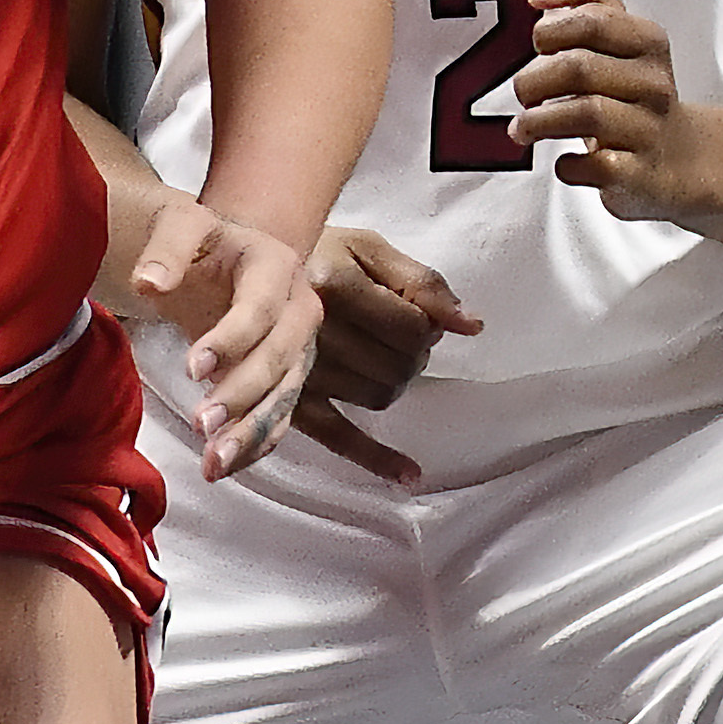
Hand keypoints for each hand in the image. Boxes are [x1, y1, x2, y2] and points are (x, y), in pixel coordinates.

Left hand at [118, 194, 322, 483]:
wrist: (221, 255)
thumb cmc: (197, 240)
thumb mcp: (178, 224)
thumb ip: (165, 247)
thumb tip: (148, 282)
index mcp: (275, 264)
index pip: (260, 309)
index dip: (231, 340)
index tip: (192, 368)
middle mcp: (299, 308)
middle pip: (279, 358)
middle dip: (242, 394)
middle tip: (201, 423)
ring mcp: (298, 348)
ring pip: (284, 396)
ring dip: (250, 432)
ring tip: (213, 463)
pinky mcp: (288, 378)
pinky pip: (279, 417)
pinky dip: (254, 445)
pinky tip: (223, 467)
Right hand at [288, 225, 476, 483]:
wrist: (250, 276)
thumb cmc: (317, 256)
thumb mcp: (368, 249)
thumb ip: (424, 283)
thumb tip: (471, 326)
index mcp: (331, 284)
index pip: (413, 327)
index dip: (430, 325)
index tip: (416, 314)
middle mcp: (312, 329)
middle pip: (399, 366)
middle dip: (413, 354)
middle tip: (397, 335)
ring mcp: (298, 371)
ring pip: (379, 397)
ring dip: (395, 382)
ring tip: (379, 357)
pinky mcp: (289, 401)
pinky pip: (338, 438)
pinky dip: (376, 458)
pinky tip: (409, 474)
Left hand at [509, 0, 704, 219]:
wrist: (678, 159)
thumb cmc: (629, 87)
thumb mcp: (614, 26)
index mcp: (647, 41)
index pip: (590, 20)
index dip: (550, 32)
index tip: (539, 46)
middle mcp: (654, 83)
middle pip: (578, 67)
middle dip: (534, 80)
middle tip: (523, 92)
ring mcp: (650, 130)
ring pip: (586, 113)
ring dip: (538, 122)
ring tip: (522, 127)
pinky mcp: (640, 174)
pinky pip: (596, 167)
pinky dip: (569, 165)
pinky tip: (564, 161)